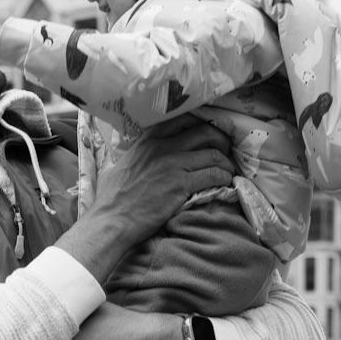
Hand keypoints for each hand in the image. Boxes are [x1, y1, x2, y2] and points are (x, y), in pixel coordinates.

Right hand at [91, 118, 235, 247]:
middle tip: (225, 151)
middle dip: (221, 140)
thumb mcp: (121, 164)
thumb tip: (140, 154)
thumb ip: (137, 154)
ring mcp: (174, 165)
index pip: (185, 119)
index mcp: (149, 139)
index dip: (203, 124)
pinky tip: (225, 183)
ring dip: (226, 162)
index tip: (210, 133)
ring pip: (213, 154)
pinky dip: (224, 177)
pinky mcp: (182, 185)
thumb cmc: (112, 198)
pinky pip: (214, 175)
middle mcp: (163, 146)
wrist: (112, 220)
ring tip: (228, 171)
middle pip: (205, 132)